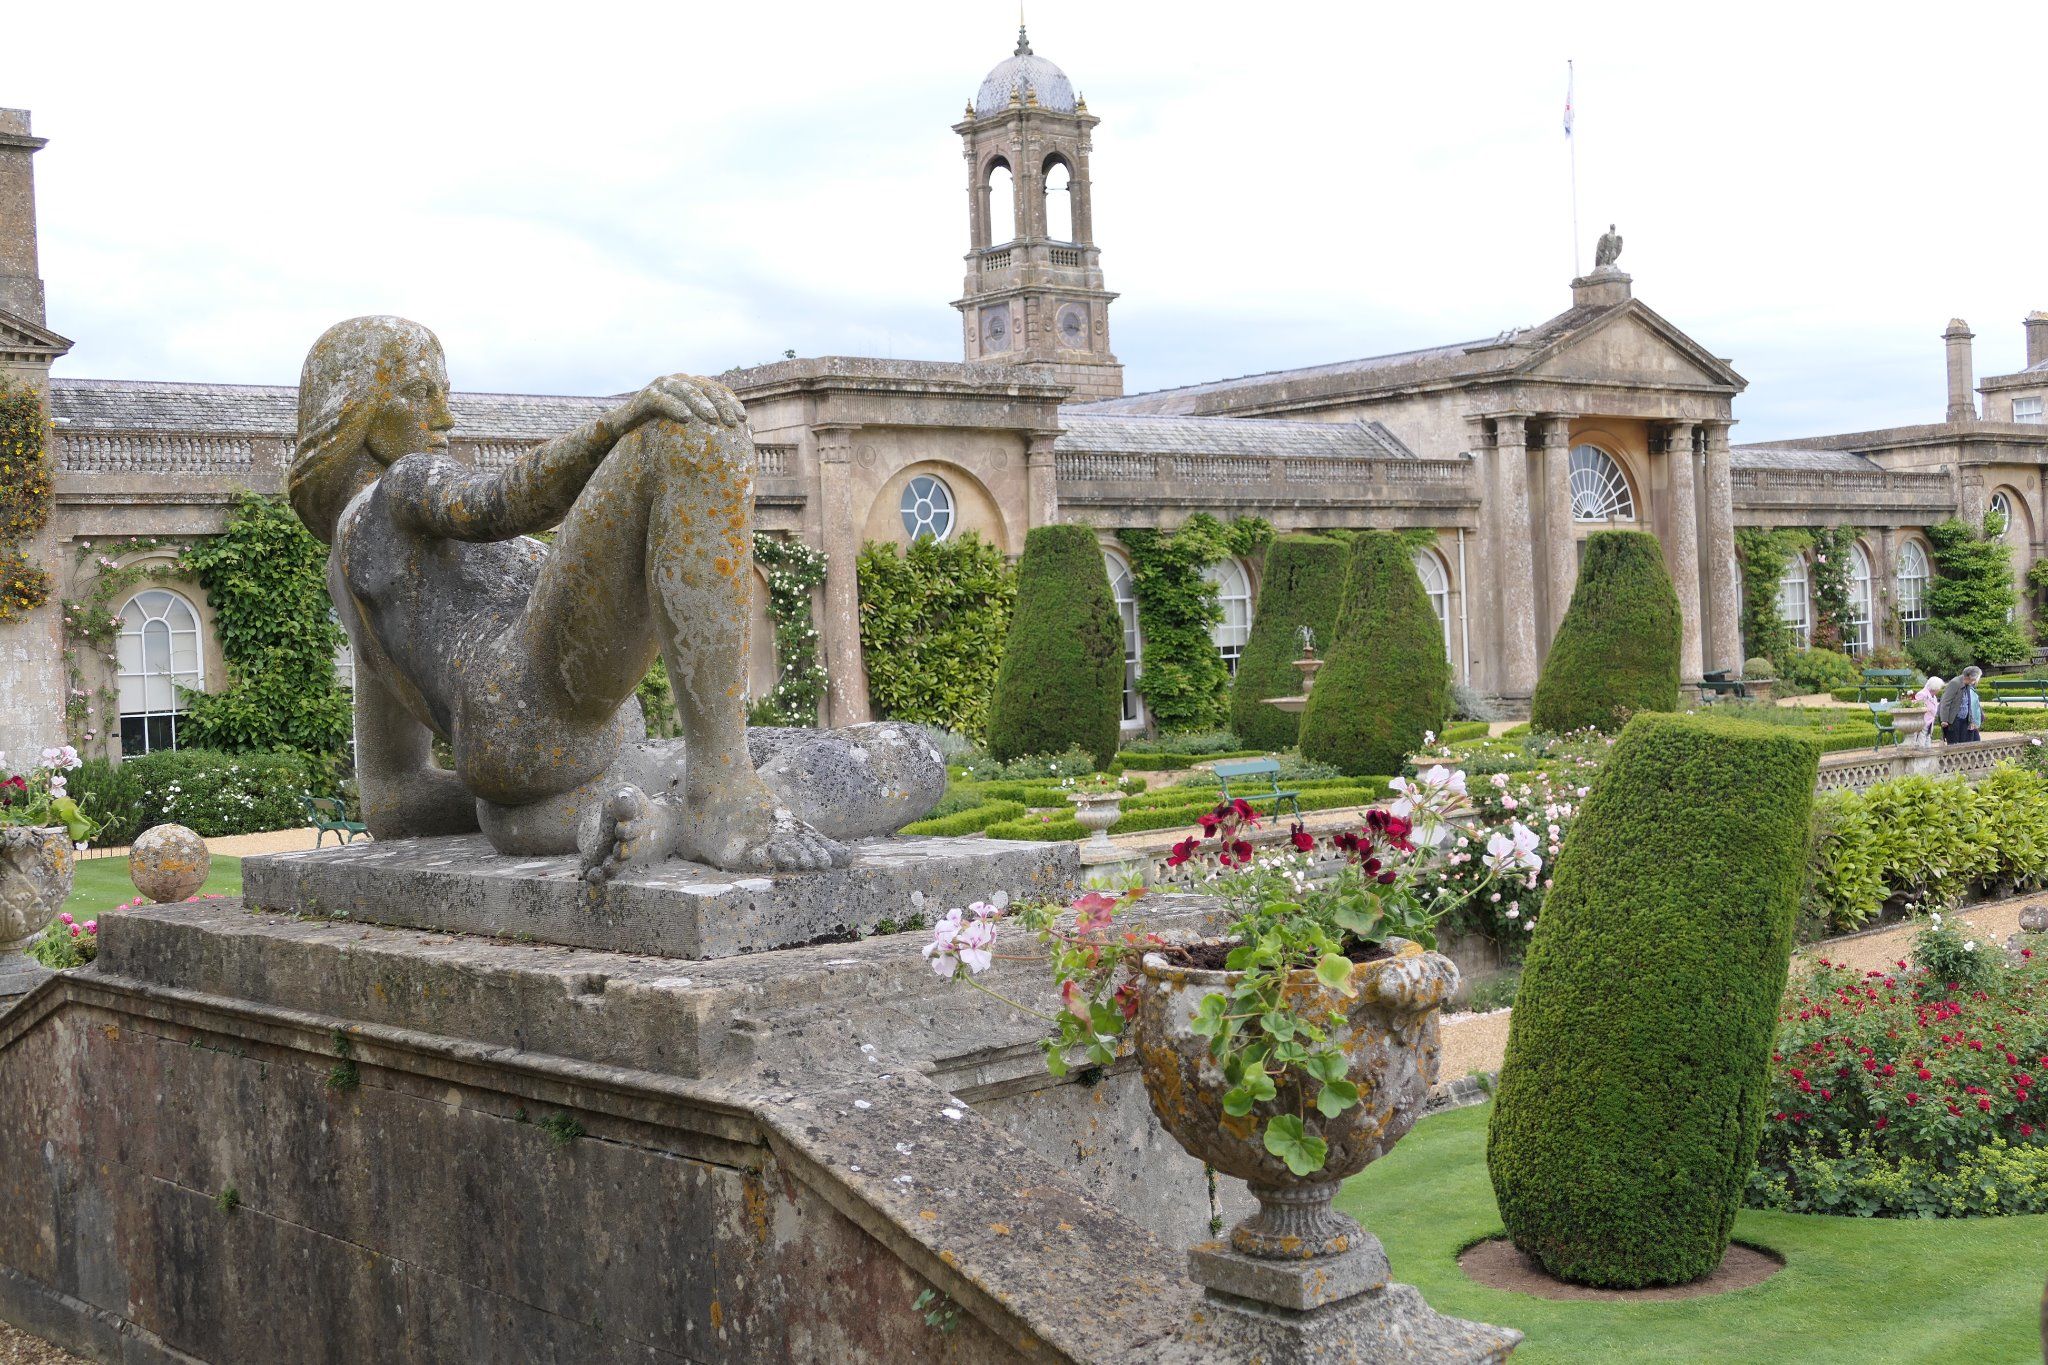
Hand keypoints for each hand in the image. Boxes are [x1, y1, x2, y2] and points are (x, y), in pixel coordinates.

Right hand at [623, 375, 745, 430]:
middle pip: (705, 388)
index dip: (731, 402)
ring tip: (713, 418)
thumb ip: (710, 426)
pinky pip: (662, 399)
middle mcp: (679, 382)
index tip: (743, 419)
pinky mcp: (645, 395)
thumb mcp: (688, 429)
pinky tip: (686, 418)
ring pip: (686, 390)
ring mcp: (662, 386)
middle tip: (731, 422)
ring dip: (701, 403)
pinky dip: (674, 407)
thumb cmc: (661, 431)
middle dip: (720, 404)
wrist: (625, 429)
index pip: (717, 391)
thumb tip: (746, 435)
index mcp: (692, 387)